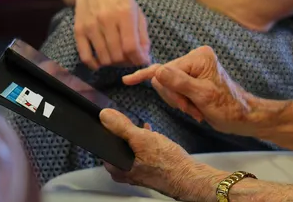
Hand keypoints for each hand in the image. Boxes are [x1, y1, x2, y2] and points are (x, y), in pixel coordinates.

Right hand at [72, 0, 151, 69]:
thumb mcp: (136, 10)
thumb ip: (143, 34)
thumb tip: (144, 57)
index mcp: (124, 13)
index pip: (131, 46)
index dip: (138, 59)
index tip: (142, 61)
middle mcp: (106, 20)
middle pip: (118, 55)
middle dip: (127, 62)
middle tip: (130, 58)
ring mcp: (90, 26)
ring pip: (104, 58)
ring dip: (113, 63)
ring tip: (118, 57)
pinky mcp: (78, 30)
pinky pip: (85, 56)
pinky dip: (95, 64)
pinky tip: (101, 62)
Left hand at [100, 109, 218, 198]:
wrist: (188, 176)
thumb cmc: (167, 163)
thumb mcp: (142, 139)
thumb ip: (122, 127)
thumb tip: (105, 116)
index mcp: (117, 168)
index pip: (105, 145)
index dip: (110, 130)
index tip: (116, 119)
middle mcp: (125, 173)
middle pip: (119, 147)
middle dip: (126, 134)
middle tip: (133, 125)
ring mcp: (137, 172)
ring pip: (131, 150)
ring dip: (137, 138)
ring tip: (145, 130)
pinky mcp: (149, 170)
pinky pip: (142, 153)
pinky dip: (147, 144)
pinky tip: (154, 138)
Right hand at [123, 46, 257, 136]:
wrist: (243, 117)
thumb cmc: (229, 107)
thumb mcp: (203, 96)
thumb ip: (179, 83)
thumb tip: (157, 71)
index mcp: (199, 57)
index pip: (166, 71)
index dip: (169, 92)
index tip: (155, 94)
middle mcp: (195, 58)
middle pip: (163, 77)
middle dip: (175, 98)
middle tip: (192, 110)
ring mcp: (192, 68)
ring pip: (166, 86)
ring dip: (179, 103)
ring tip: (196, 110)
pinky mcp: (191, 78)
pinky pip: (173, 89)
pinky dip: (180, 102)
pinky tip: (193, 109)